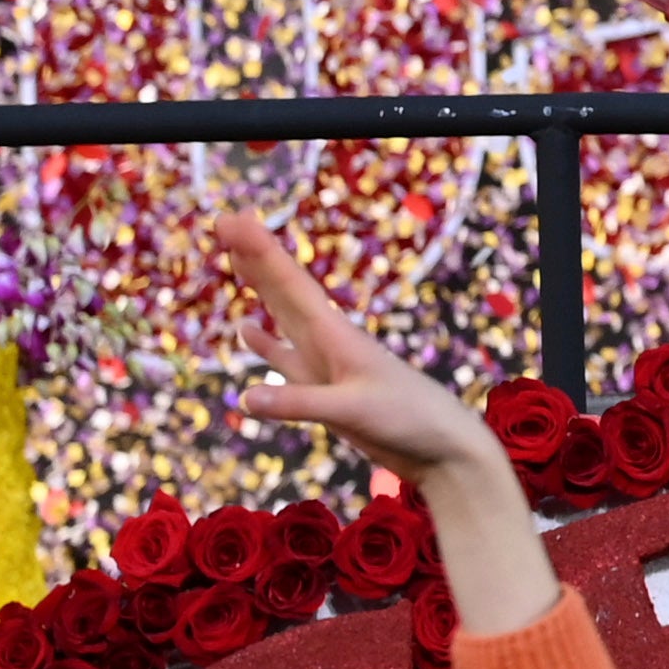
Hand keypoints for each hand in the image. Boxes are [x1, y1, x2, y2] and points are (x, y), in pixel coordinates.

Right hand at [208, 211, 557, 632]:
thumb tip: (244, 397)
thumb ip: (300, 403)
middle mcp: (329, 342)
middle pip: (284, 291)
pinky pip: (286, 361)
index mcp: (336, 334)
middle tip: (226, 223)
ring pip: (283, 318)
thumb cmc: (408, 421)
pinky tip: (246, 331)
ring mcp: (326, 365)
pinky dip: (264, 346)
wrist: (442, 448)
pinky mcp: (325, 392)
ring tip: (235, 261)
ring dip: (259, 291)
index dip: (260, 251)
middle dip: (255, 258)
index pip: (291, 283)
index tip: (232, 219)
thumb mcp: (352, 411)